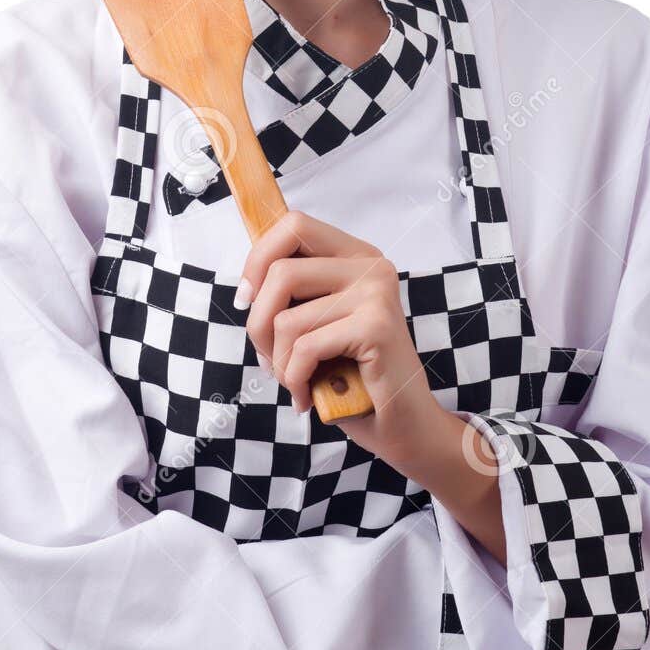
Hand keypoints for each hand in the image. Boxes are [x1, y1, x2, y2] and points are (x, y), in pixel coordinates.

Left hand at [235, 209, 442, 467]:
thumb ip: (293, 295)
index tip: (247, 299)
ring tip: (295, 382)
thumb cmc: (352, 377)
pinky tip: (308, 395)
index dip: (258, 259)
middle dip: (259, 322)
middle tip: (269, 357)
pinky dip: (295, 379)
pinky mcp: (376, 326)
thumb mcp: (317, 324)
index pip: (294, 225)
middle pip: (281, 270)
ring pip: (287, 318)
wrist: (403, 425)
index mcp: (356, 256)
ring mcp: (376, 293)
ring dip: (279, 362)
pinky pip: (305, 348)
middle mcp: (371, 265)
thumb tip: (246, 288)